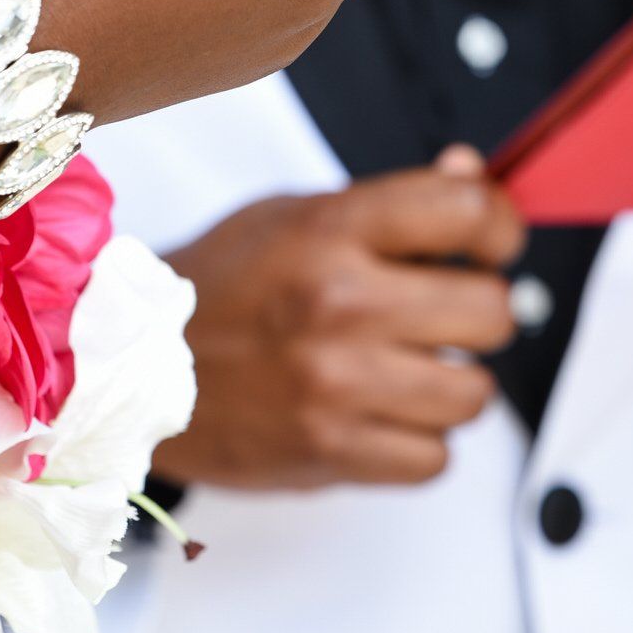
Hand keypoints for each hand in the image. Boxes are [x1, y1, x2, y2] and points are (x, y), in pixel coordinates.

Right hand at [153, 149, 525, 489]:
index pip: (466, 210)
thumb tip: (473, 174)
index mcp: (331, 230)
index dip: (498, 225)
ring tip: (411, 367)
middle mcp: (339, 304)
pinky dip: (419, 441)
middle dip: (480, 309)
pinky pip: (435, 458)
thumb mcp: (296, 215)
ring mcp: (337, 385)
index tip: (491, 241)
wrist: (134, 367)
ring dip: (455, 382)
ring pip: (474, 394)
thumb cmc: (220, 285)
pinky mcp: (331, 452)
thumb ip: (390, 202)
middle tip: (447, 310)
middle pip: (490, 310)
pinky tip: (382, 411)